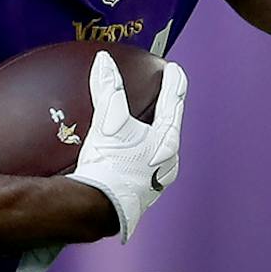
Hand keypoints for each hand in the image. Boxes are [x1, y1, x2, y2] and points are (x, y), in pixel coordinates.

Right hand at [68, 51, 187, 244]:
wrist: (96, 209)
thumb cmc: (109, 167)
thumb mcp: (109, 122)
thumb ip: (108, 89)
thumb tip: (104, 62)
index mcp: (166, 141)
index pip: (173, 102)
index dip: (174, 83)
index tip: (174, 70)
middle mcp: (167, 162)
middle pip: (169, 128)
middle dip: (165, 112)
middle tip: (161, 98)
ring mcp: (156, 181)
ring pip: (158, 150)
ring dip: (152, 137)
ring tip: (142, 128)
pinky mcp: (141, 193)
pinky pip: (144, 167)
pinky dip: (139, 156)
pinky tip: (126, 158)